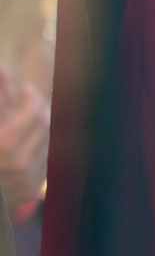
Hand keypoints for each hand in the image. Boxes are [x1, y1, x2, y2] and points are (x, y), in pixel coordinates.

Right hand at [0, 81, 48, 216]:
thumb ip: (0, 102)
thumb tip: (3, 69)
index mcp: (3, 146)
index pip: (31, 112)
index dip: (31, 96)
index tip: (27, 88)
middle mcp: (18, 163)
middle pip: (43, 123)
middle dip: (38, 107)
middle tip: (31, 99)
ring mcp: (28, 176)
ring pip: (48, 138)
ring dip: (43, 123)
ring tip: (32, 115)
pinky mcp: (33, 186)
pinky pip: (46, 156)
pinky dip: (41, 142)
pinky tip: (32, 136)